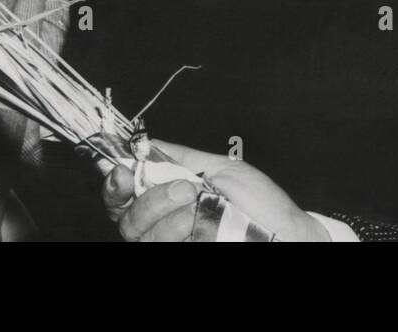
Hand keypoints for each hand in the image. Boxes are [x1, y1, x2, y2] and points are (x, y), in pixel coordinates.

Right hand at [102, 139, 331, 241]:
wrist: (283, 231)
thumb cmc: (257, 202)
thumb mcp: (217, 168)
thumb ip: (177, 158)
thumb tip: (142, 143)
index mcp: (165, 197)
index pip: (123, 194)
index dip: (114, 183)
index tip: (122, 171)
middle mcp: (162, 224)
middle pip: (126, 218)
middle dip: (150, 200)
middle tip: (184, 187)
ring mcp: (171, 243)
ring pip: (142, 236)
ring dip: (167, 216)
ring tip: (198, 204)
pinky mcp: (179, 255)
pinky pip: (159, 248)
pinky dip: (176, 232)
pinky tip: (197, 224)